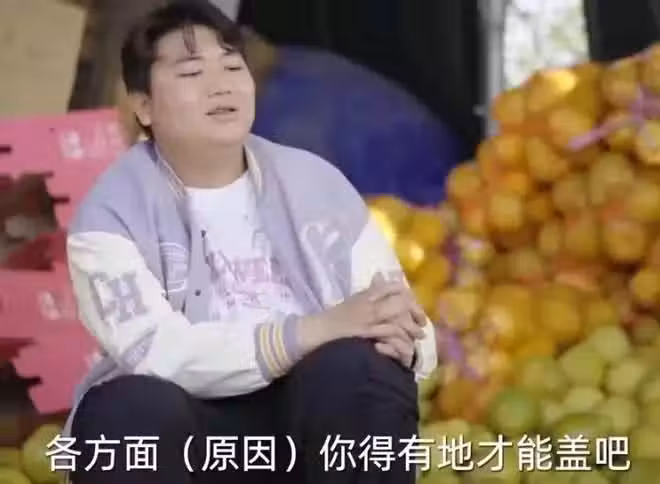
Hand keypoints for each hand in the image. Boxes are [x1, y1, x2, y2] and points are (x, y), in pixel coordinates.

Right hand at [297, 273, 424, 351]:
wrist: (315, 332)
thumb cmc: (333, 320)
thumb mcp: (353, 302)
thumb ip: (369, 292)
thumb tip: (382, 277)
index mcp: (365, 294)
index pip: (393, 286)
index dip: (408, 296)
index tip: (415, 308)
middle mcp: (367, 302)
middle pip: (400, 299)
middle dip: (415, 311)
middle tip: (422, 324)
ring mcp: (366, 317)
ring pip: (397, 316)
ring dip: (411, 327)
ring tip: (419, 337)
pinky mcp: (364, 333)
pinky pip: (389, 332)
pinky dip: (400, 339)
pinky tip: (406, 347)